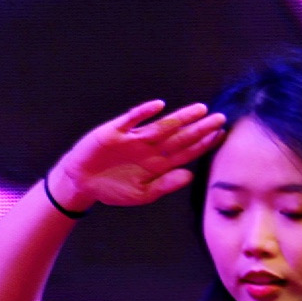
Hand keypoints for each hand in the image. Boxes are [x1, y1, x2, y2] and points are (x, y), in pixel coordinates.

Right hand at [50, 100, 226, 211]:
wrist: (81, 183)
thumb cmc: (112, 189)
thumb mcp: (140, 194)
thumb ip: (165, 185)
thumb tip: (190, 175)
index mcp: (158, 164)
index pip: (186, 152)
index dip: (203, 144)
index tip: (220, 135)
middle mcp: (150, 148)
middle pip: (179, 136)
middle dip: (199, 128)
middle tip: (220, 118)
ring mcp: (133, 138)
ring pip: (161, 126)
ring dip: (180, 118)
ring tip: (200, 110)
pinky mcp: (115, 131)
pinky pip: (132, 120)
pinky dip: (144, 112)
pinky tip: (159, 106)